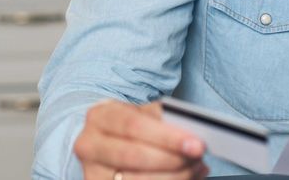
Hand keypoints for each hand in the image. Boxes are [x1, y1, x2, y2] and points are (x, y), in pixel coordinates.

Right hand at [74, 99, 209, 179]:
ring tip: (196, 168)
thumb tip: (191, 133)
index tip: (197, 144)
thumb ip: (161, 119)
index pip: (134, 126)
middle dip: (172, 159)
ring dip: (174, 176)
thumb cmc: (130, 127)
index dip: (167, 137)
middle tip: (199, 157)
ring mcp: (92, 173)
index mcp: (99, 117)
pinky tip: (186, 178)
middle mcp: (89, 145)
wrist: (105, 143)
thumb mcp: (141, 114)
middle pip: (133, 155)